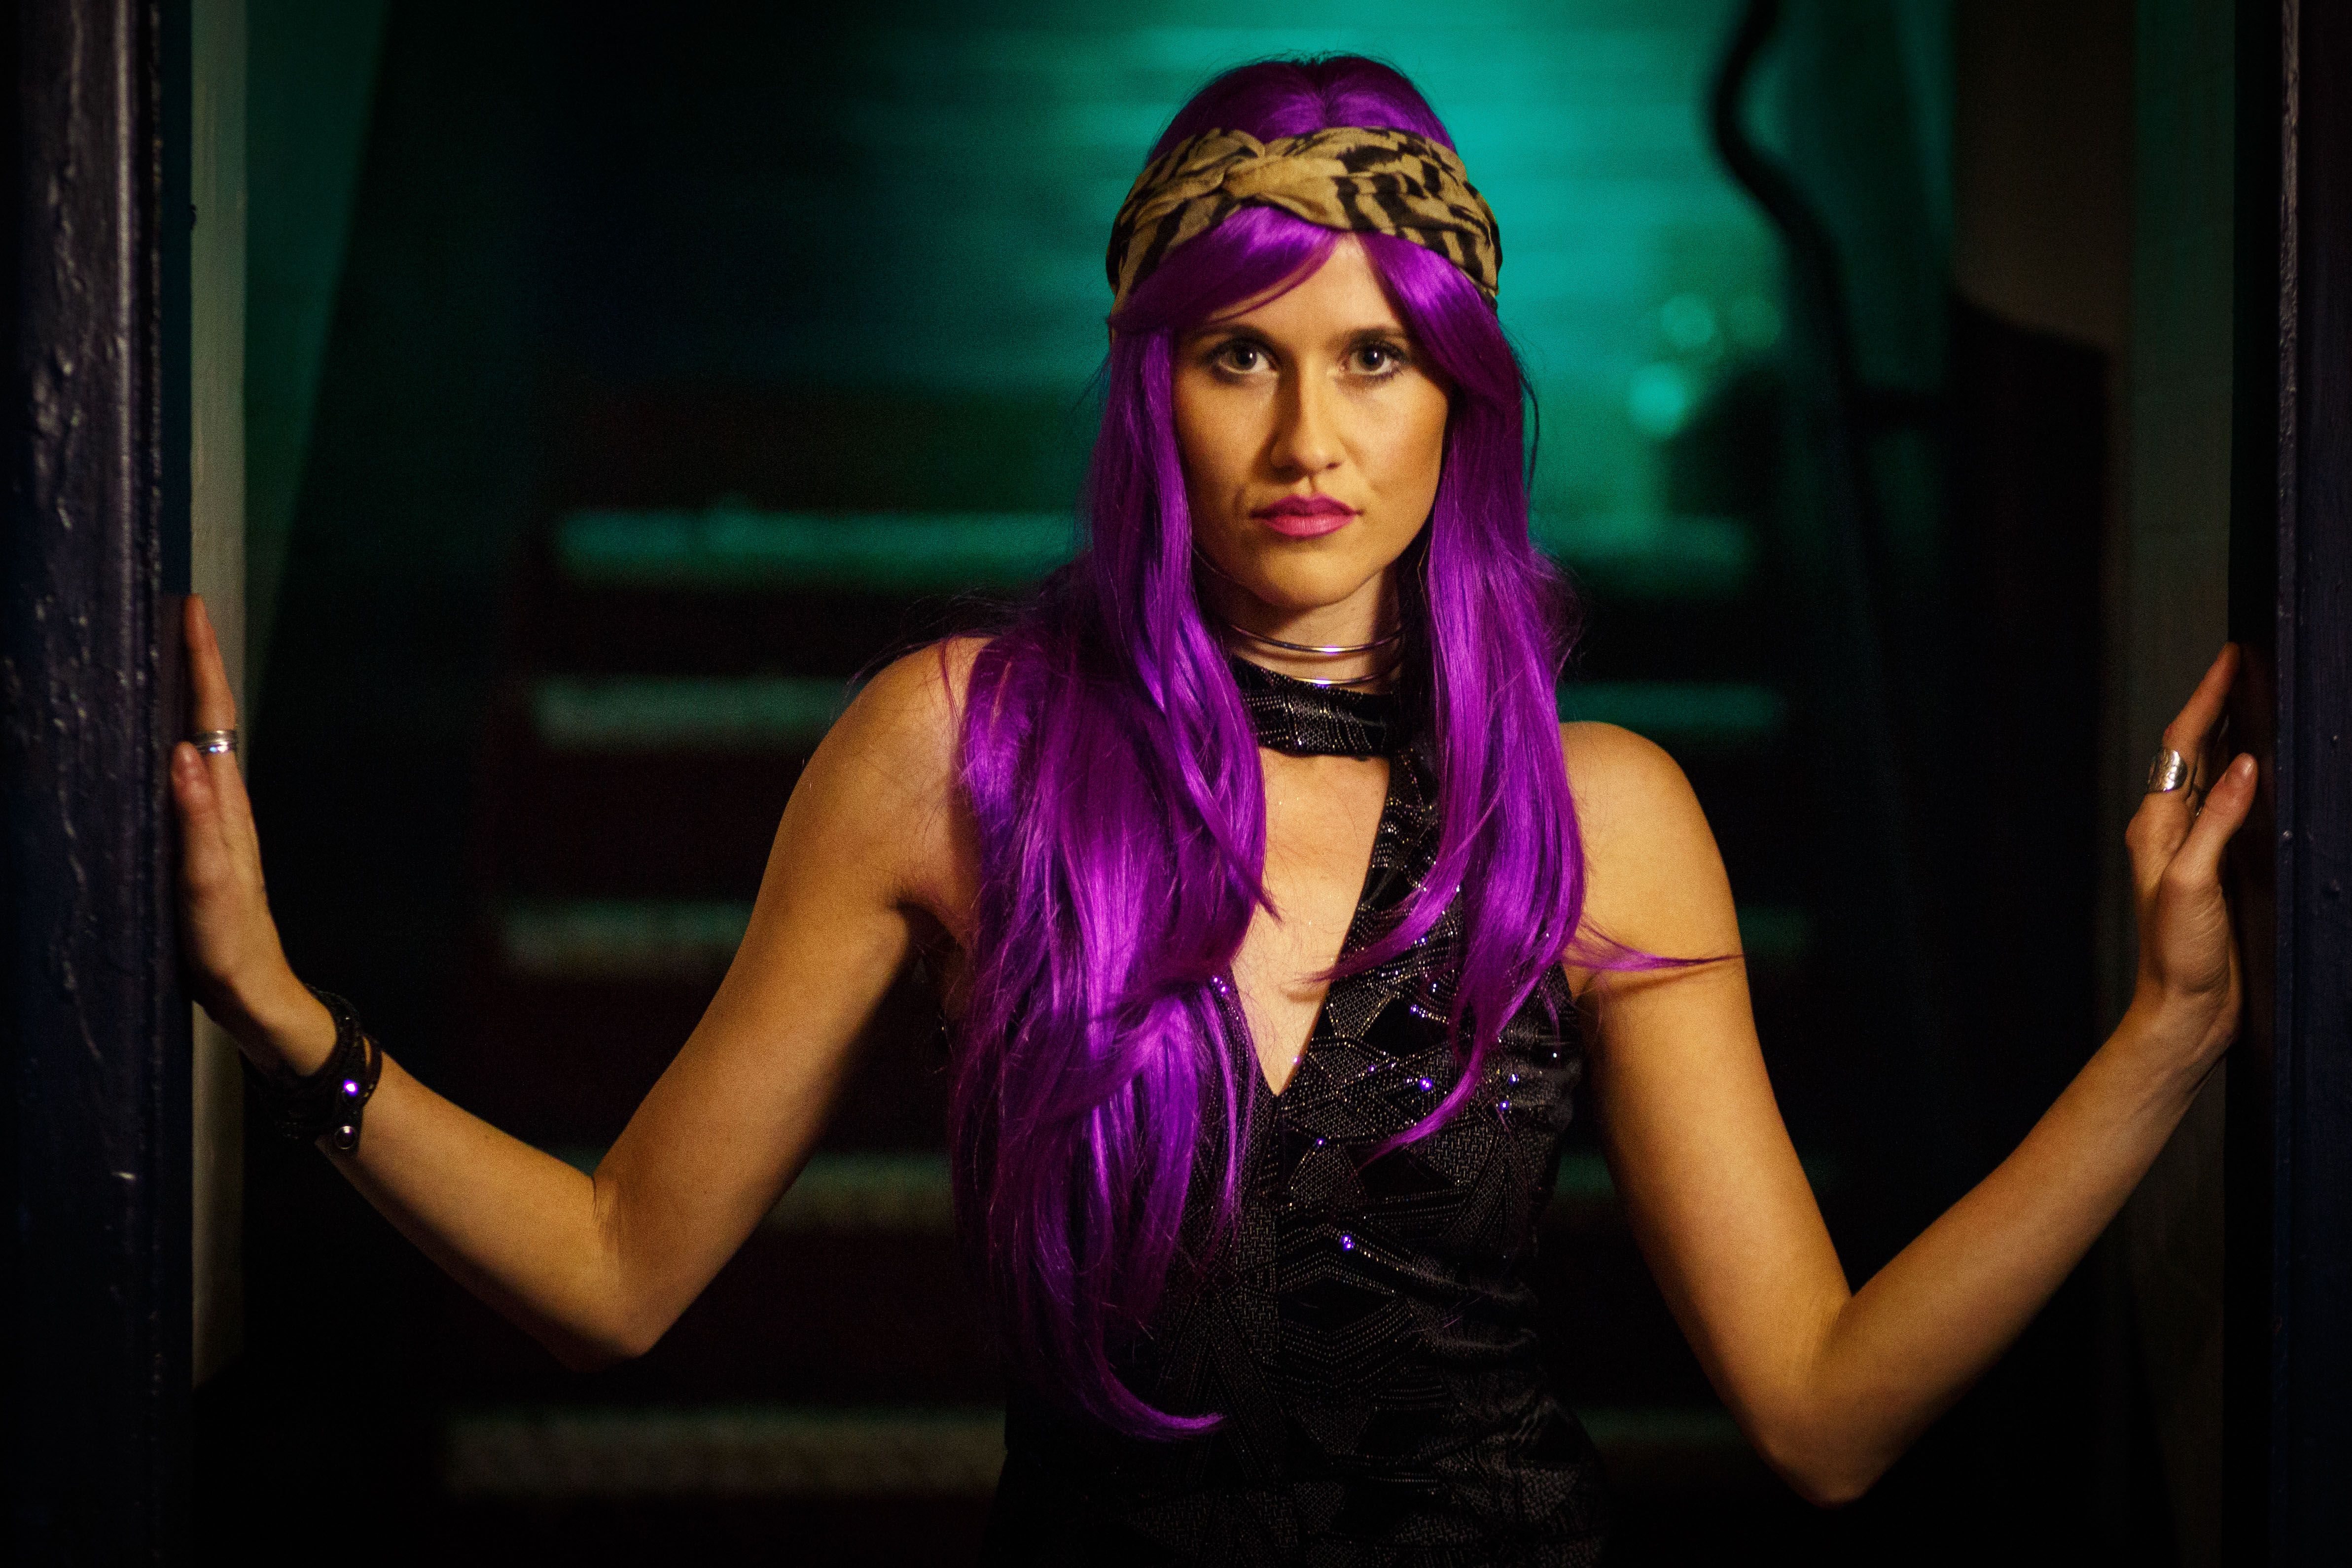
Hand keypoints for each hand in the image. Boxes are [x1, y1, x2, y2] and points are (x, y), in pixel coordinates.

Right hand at [170, 597, 333, 1073]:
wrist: (250, 996)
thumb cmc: (230, 947)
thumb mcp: (209, 886)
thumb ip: (197, 824)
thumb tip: (184, 755)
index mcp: (226, 806)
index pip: (213, 718)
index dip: (202, 662)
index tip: (190, 608)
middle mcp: (222, 806)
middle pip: (207, 719)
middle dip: (193, 662)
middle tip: (174, 610)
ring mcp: (211, 825)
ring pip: (196, 743)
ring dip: (183, 696)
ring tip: (161, 652)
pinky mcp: (195, 846)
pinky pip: (180, 778)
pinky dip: (170, 741)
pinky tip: (153, 739)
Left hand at [2123, 643, 2256, 1068]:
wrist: (2185, 1011)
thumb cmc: (2177, 955)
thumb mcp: (2195, 882)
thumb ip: (2217, 823)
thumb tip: (2242, 765)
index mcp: (2156, 825)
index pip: (2181, 746)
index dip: (2207, 698)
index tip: (2229, 659)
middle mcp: (2170, 830)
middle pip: (2194, 752)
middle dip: (2219, 706)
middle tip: (2246, 664)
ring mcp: (2194, 847)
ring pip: (2212, 776)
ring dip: (2232, 737)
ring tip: (2257, 699)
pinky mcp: (2218, 868)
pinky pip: (2231, 807)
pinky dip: (2246, 777)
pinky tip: (2265, 768)